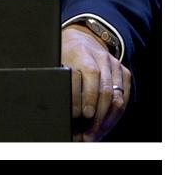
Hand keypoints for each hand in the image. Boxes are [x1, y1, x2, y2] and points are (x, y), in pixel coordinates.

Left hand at [63, 25, 129, 141]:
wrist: (82, 39)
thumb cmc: (65, 56)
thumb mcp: (57, 61)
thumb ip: (57, 79)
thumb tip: (50, 104)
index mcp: (81, 52)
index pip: (88, 74)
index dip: (83, 96)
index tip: (76, 114)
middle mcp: (101, 57)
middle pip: (104, 89)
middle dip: (96, 115)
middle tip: (86, 133)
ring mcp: (114, 64)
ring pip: (116, 95)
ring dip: (106, 119)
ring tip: (95, 134)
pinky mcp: (123, 72)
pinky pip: (124, 96)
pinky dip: (116, 114)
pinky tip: (106, 126)